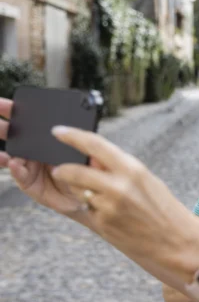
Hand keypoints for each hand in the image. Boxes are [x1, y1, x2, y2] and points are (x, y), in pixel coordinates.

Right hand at [0, 99, 91, 224]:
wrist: (87, 198)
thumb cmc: (87, 172)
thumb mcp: (88, 155)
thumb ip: (85, 144)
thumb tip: (81, 132)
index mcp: (46, 140)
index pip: (28, 123)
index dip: (14, 111)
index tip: (3, 103)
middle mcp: (34, 152)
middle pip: (14, 136)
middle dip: (3, 128)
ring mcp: (30, 167)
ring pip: (12, 156)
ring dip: (4, 150)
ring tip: (1, 150)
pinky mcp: (29, 184)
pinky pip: (20, 175)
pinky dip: (16, 169)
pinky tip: (13, 162)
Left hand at [48, 126, 198, 288]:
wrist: (179, 243)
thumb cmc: (166, 210)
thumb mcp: (147, 181)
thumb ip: (119, 169)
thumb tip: (92, 159)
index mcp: (133, 169)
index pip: (93, 144)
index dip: (71, 136)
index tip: (58, 131)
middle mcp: (118, 186)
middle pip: (74, 170)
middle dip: (63, 170)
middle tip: (59, 170)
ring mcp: (108, 207)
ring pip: (80, 192)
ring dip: (85, 194)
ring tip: (110, 203)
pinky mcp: (103, 225)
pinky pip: (89, 211)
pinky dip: (96, 212)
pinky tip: (117, 219)